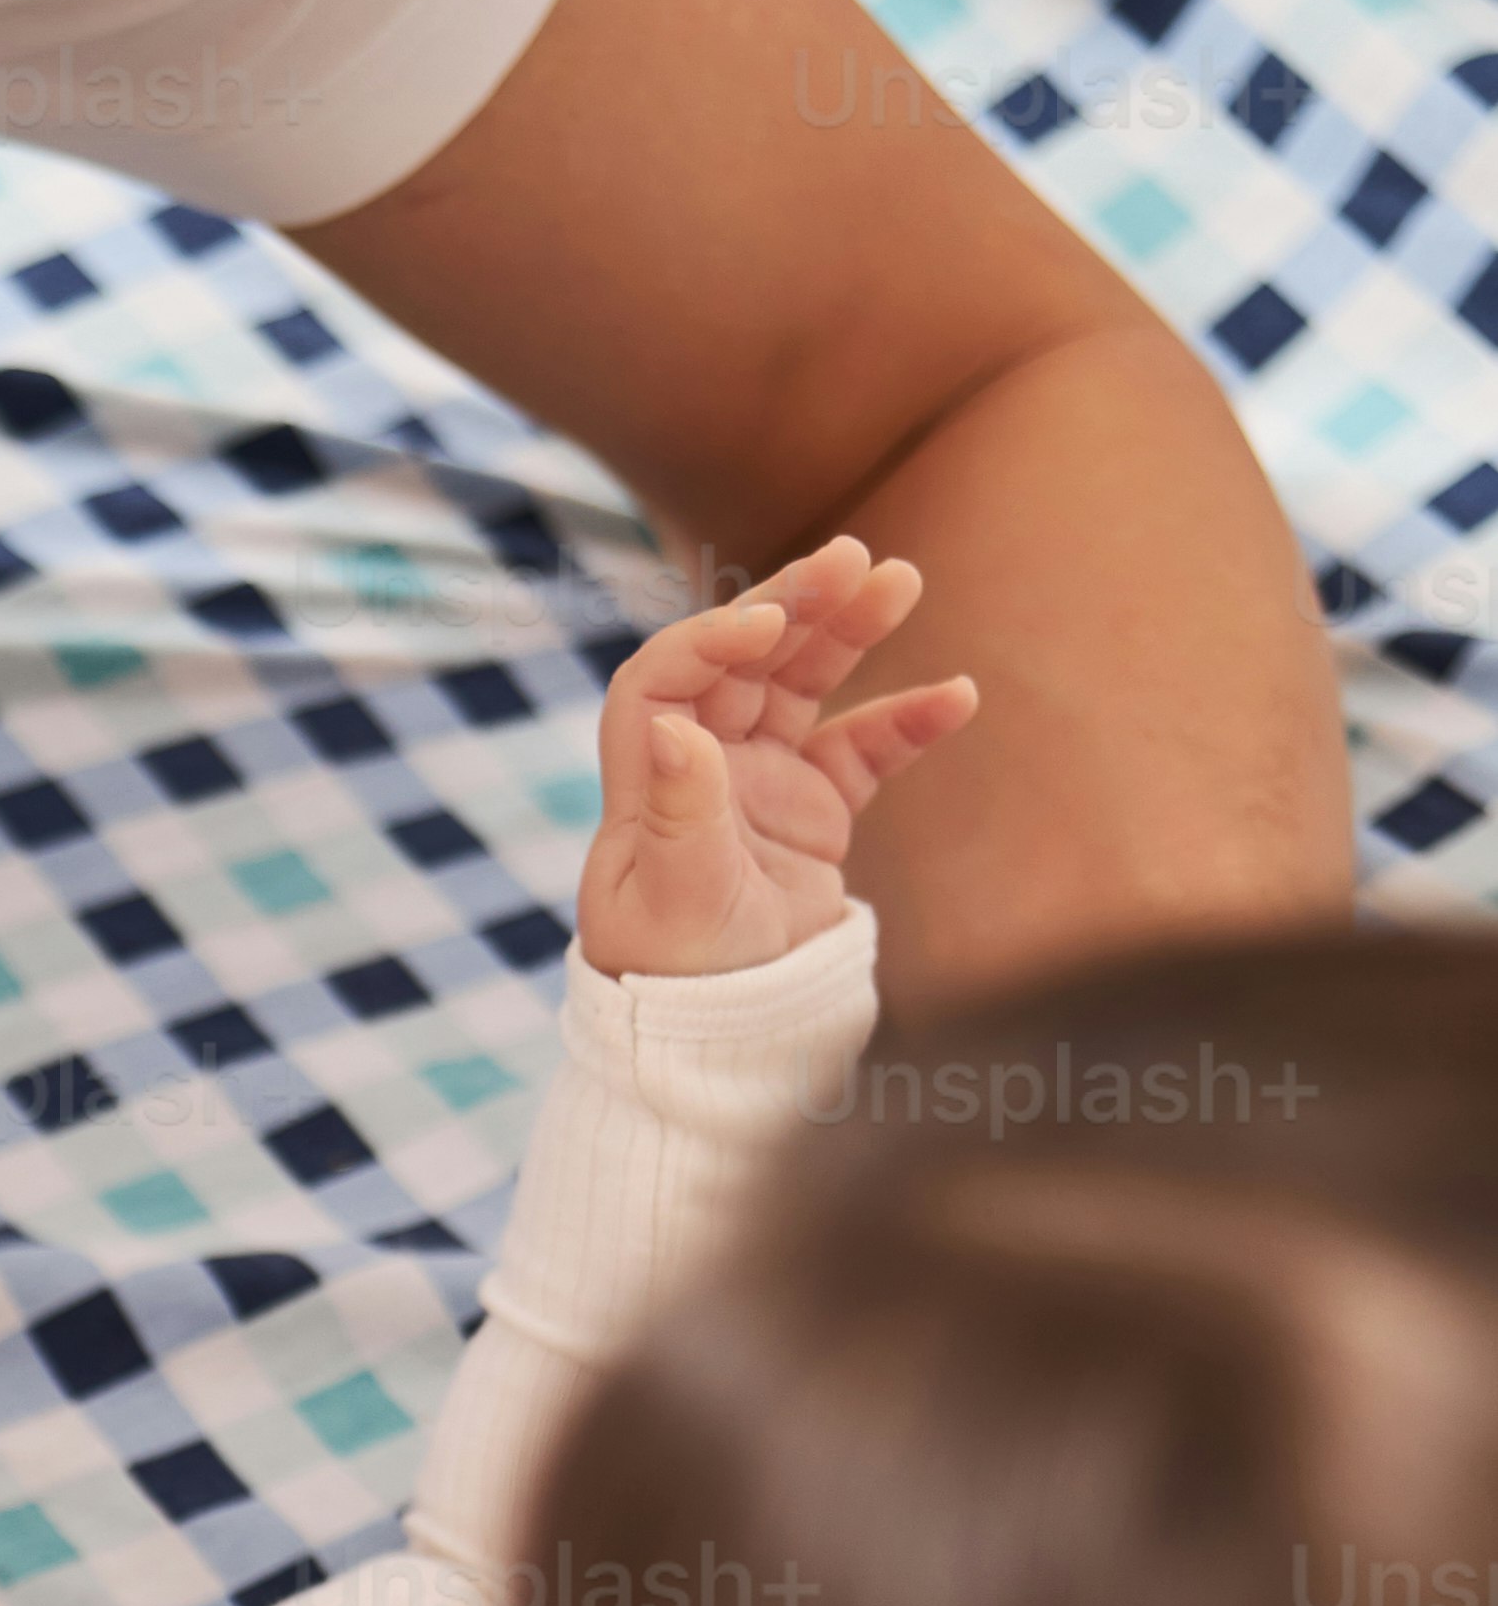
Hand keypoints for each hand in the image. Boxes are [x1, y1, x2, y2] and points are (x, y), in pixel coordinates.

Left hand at [579, 534, 973, 981]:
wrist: (724, 1047)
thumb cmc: (677, 982)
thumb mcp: (676, 903)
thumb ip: (681, 814)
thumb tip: (672, 724)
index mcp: (648, 784)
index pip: (666, 679)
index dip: (709, 640)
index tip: (764, 625)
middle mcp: (700, 770)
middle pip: (743, 661)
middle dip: (794, 606)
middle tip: (854, 559)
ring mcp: (759, 785)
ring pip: (802, 685)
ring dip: (848, 632)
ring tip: (901, 581)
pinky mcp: (812, 813)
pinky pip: (862, 751)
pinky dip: (905, 723)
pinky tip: (957, 697)